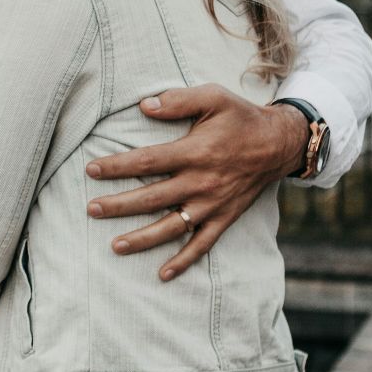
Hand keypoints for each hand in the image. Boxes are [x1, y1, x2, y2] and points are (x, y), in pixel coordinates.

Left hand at [83, 85, 305, 280]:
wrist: (280, 143)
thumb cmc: (241, 117)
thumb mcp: (213, 97)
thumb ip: (178, 100)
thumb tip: (144, 105)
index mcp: (195, 152)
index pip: (147, 161)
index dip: (117, 166)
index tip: (91, 170)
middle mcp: (202, 182)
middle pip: (153, 198)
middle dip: (119, 205)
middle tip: (91, 210)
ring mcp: (213, 204)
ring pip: (172, 227)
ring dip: (143, 238)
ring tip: (115, 246)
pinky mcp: (224, 218)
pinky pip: (202, 244)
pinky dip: (184, 261)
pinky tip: (163, 274)